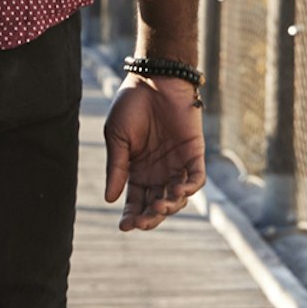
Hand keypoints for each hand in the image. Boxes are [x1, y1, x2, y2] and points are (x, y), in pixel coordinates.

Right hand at [103, 76, 204, 230]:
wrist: (154, 80)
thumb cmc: (131, 106)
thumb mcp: (117, 138)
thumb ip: (116, 168)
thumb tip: (110, 199)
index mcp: (137, 170)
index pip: (135, 201)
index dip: (131, 215)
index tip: (124, 227)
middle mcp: (158, 172)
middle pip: (156, 204)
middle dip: (150, 216)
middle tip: (143, 222)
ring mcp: (177, 165)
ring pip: (177, 196)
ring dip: (169, 205)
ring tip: (160, 205)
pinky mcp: (194, 154)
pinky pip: (196, 178)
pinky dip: (190, 188)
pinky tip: (178, 192)